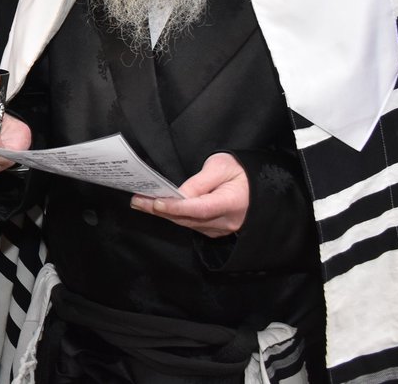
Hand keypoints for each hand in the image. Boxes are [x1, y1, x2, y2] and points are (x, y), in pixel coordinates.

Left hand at [129, 152, 247, 237]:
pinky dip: (175, 217)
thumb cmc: (242, 171)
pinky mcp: (217, 231)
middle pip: (189, 219)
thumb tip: (178, 194)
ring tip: (141, 203)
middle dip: (160, 210)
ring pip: (188, 224)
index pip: (200, 208)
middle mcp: (227, 221)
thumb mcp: (222, 166)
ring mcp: (222, 229)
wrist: (260, 186)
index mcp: (232, 203)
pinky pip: (192, 225)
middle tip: (137, 201)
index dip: (177, 207)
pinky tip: (159, 208)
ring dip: (164, 214)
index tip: (156, 202)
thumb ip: (200, 182)